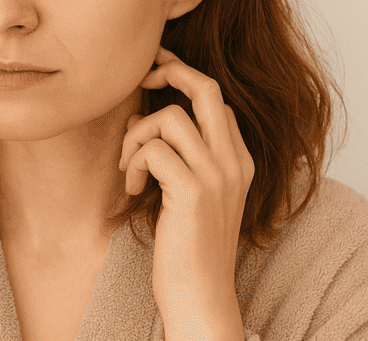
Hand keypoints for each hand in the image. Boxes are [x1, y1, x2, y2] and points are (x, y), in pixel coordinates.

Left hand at [118, 47, 254, 339]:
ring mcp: (216, 175)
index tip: (155, 70)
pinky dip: (133, 163)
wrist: (200, 296)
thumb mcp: (191, 192)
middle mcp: (234, 161)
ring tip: (129, 167)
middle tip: (143, 79)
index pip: (216, 98)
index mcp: (238, 160)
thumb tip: (142, 116)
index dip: (183, 77)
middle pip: (206, 88)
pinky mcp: (192, 192)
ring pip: (169, 117)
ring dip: (135, 136)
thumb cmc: (187, 245)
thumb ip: (180, 154)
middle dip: (169, 72)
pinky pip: (153, 149)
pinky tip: (132, 190)